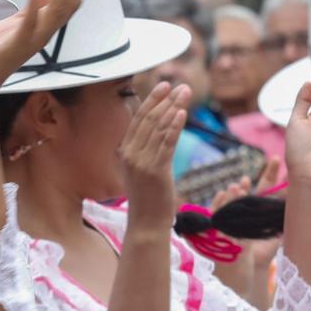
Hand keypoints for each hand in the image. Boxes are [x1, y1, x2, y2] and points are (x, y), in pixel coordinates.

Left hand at [0, 0, 85, 96]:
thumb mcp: (16, 22)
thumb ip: (34, 8)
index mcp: (43, 27)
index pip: (69, 3)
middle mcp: (42, 34)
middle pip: (68, 6)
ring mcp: (31, 40)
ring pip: (56, 13)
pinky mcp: (14, 45)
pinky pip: (28, 25)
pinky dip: (34, 7)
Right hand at [121, 82, 188, 230]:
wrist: (146, 223)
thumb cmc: (148, 198)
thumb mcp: (141, 171)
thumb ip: (145, 151)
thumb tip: (159, 131)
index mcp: (124, 152)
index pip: (138, 120)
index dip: (151, 100)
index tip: (164, 86)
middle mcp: (130, 154)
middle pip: (148, 119)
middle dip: (166, 100)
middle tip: (181, 86)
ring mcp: (141, 163)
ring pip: (158, 128)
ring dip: (174, 107)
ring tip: (186, 94)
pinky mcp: (155, 171)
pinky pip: (166, 144)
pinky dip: (174, 126)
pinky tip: (182, 113)